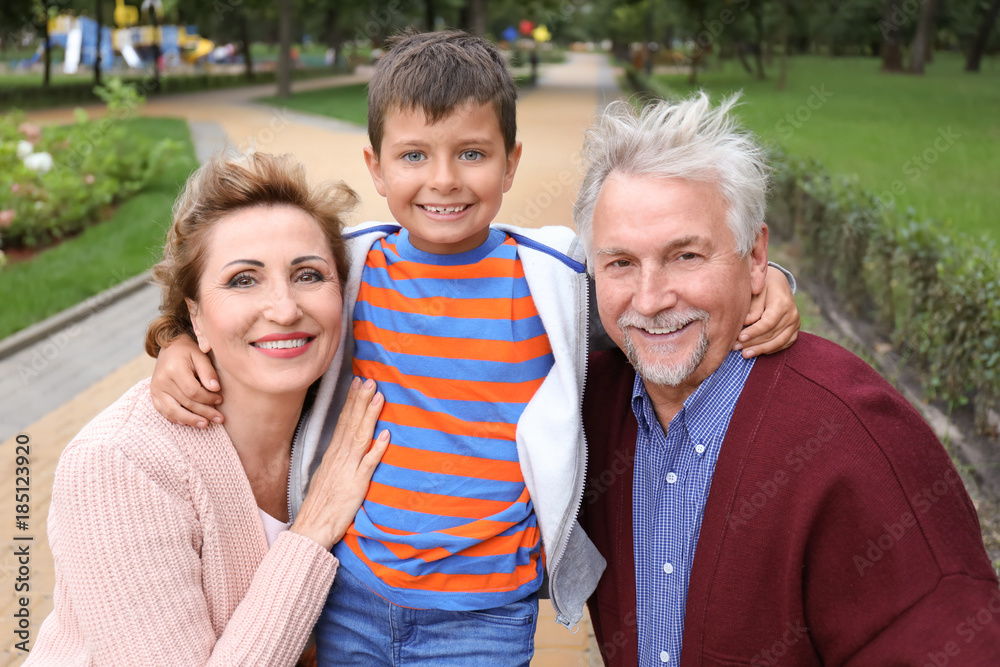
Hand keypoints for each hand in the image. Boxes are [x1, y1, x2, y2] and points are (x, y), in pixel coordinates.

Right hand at [150, 335, 223, 427]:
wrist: (169, 348)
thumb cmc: (188, 352)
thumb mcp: (200, 356)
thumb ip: (208, 372)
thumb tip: (216, 389)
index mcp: (174, 369)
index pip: (193, 391)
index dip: (208, 398)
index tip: (220, 399)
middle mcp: (162, 381)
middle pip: (185, 402)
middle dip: (204, 412)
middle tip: (219, 418)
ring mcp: (156, 389)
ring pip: (173, 411)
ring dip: (190, 420)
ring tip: (205, 424)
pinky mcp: (154, 395)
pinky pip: (164, 411)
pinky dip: (176, 418)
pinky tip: (188, 422)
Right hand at [291, 377, 389, 550]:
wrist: (311, 530)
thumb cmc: (320, 506)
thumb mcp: (326, 477)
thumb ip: (337, 461)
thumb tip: (344, 446)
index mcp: (332, 455)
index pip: (343, 422)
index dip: (351, 402)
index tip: (358, 383)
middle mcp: (338, 458)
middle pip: (351, 424)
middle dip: (361, 401)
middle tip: (369, 380)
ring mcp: (347, 470)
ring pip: (359, 437)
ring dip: (369, 415)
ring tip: (378, 396)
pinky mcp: (356, 485)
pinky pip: (368, 464)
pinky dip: (377, 448)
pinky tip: (385, 434)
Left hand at [735, 265, 799, 357]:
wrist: (778, 283)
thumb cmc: (762, 285)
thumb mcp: (757, 289)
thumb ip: (754, 305)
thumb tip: (748, 321)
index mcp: (783, 303)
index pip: (768, 323)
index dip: (754, 332)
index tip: (739, 337)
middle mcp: (792, 315)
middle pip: (772, 334)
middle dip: (752, 343)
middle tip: (735, 347)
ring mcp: (795, 324)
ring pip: (778, 342)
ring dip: (760, 349)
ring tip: (744, 354)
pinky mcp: (794, 331)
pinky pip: (783, 344)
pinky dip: (769, 349)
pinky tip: (756, 351)